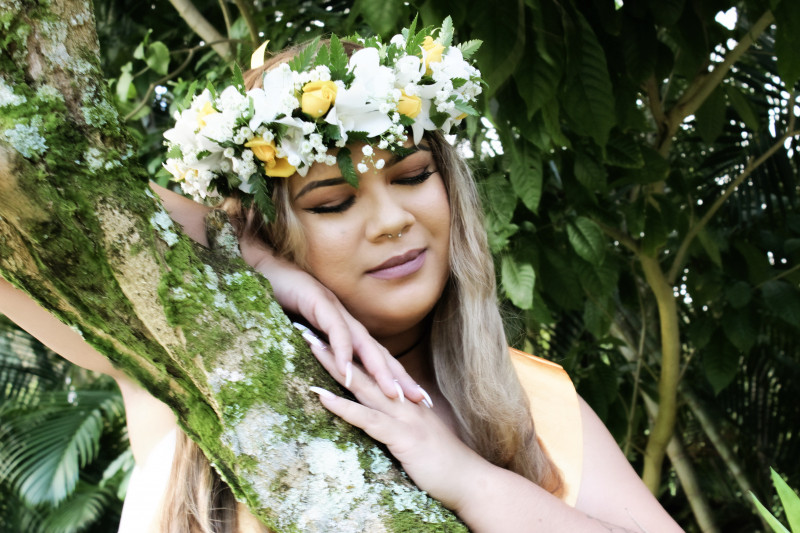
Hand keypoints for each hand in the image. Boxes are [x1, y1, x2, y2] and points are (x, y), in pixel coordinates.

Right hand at [240, 237, 421, 401]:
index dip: (399, 379)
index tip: (418, 401)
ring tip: (393, 395)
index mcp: (349, 331)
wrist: (267, 271)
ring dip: (380, 371)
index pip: (379, 358)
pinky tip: (347, 372)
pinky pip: (334, 332)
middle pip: (381, 354)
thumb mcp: (307, 336)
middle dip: (403, 379)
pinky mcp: (319, 304)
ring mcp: (336, 312)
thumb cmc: (285, 305)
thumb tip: (332, 380)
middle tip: (423, 401)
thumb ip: (321, 354)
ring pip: (364, 345)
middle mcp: (349, 322)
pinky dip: (342, 352)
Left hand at [303, 336, 488, 511]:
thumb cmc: (442, 465)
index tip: (323, 335)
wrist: (471, 482)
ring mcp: (404, 416)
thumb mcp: (414, 439)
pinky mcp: (403, 436)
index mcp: (403, 400)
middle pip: (363, 368)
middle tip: (307, 326)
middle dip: (335, 347)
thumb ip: (396, 426)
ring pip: (363, 384)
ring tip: (311, 346)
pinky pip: (369, 418)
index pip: (370, 370)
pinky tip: (322, 396)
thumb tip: (375, 422)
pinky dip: (344, 406)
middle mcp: (402, 401)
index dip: (346, 352)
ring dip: (335, 365)